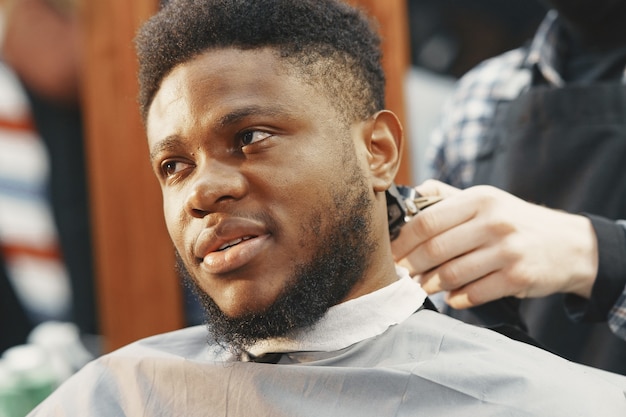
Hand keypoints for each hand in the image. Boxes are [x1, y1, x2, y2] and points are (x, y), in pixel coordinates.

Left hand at [390, 180, 598, 308]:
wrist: (569, 245)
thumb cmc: (515, 221)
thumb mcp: (487, 199)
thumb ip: (447, 197)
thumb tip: (410, 194)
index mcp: (480, 199)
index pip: (427, 220)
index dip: (402, 241)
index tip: (390, 253)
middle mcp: (494, 222)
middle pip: (435, 249)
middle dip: (411, 266)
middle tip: (401, 275)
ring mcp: (507, 251)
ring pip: (452, 274)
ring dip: (430, 285)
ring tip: (422, 287)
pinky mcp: (518, 278)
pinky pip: (474, 294)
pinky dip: (456, 298)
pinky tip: (451, 297)